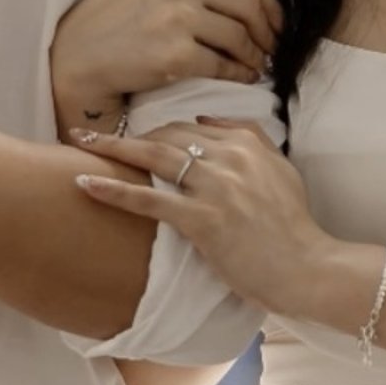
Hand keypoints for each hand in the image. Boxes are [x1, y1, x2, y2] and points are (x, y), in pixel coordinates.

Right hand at [50, 0, 282, 141]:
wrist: (80, 50)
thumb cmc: (118, 4)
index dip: (270, 0)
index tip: (274, 19)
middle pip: (252, 3)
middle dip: (270, 28)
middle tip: (273, 45)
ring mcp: (179, 16)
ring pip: (241, 36)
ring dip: (257, 54)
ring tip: (258, 63)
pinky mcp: (175, 55)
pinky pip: (224, 65)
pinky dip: (241, 72)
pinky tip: (243, 76)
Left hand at [71, 118, 331, 314]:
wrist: (305, 266)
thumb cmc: (293, 224)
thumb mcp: (279, 167)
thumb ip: (248, 135)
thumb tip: (206, 118)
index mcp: (245, 142)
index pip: (190, 127)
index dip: (157, 133)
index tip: (133, 139)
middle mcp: (227, 156)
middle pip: (166, 136)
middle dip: (127, 135)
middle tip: (91, 136)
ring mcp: (213, 187)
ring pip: (153, 158)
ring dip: (111, 149)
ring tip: (79, 144)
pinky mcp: (201, 220)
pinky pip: (149, 200)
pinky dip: (113, 190)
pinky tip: (85, 183)